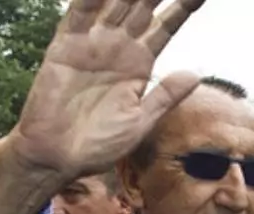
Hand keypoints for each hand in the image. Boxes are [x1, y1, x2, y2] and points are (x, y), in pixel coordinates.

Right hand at [7, 0, 206, 183]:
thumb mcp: (140, 121)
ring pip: (114, 2)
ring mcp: (92, 43)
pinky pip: (80, 14)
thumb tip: (195, 75)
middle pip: (142, 6)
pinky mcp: (65, 45)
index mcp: (139, 63)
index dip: (183, 7)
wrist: (57, 157)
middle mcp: (117, 47)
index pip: (165, 26)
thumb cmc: (98, 145)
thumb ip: (166, 96)